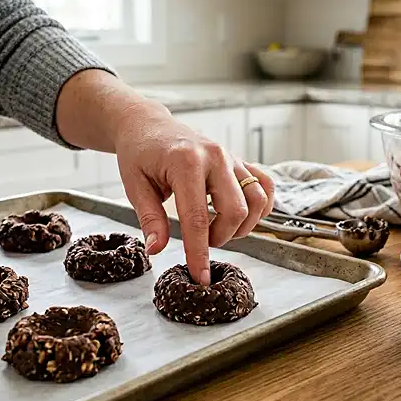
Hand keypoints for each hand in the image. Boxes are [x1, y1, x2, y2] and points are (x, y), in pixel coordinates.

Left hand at [113, 102, 275, 285]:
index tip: (200, 276)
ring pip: (256, 200)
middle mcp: (215, 156)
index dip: (200, 252)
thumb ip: (150, 219)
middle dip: (221, 238)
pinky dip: (259, 206)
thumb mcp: (135, 185)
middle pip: (235, 211)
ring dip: (242, 225)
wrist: (148, 124)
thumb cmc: (140, 153)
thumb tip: (157, 250)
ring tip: (218, 229)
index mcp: (185, 162)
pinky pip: (265, 185)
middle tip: (201, 241)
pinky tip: (240, 215)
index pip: (197, 218)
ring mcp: (231, 157)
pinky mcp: (239, 160)